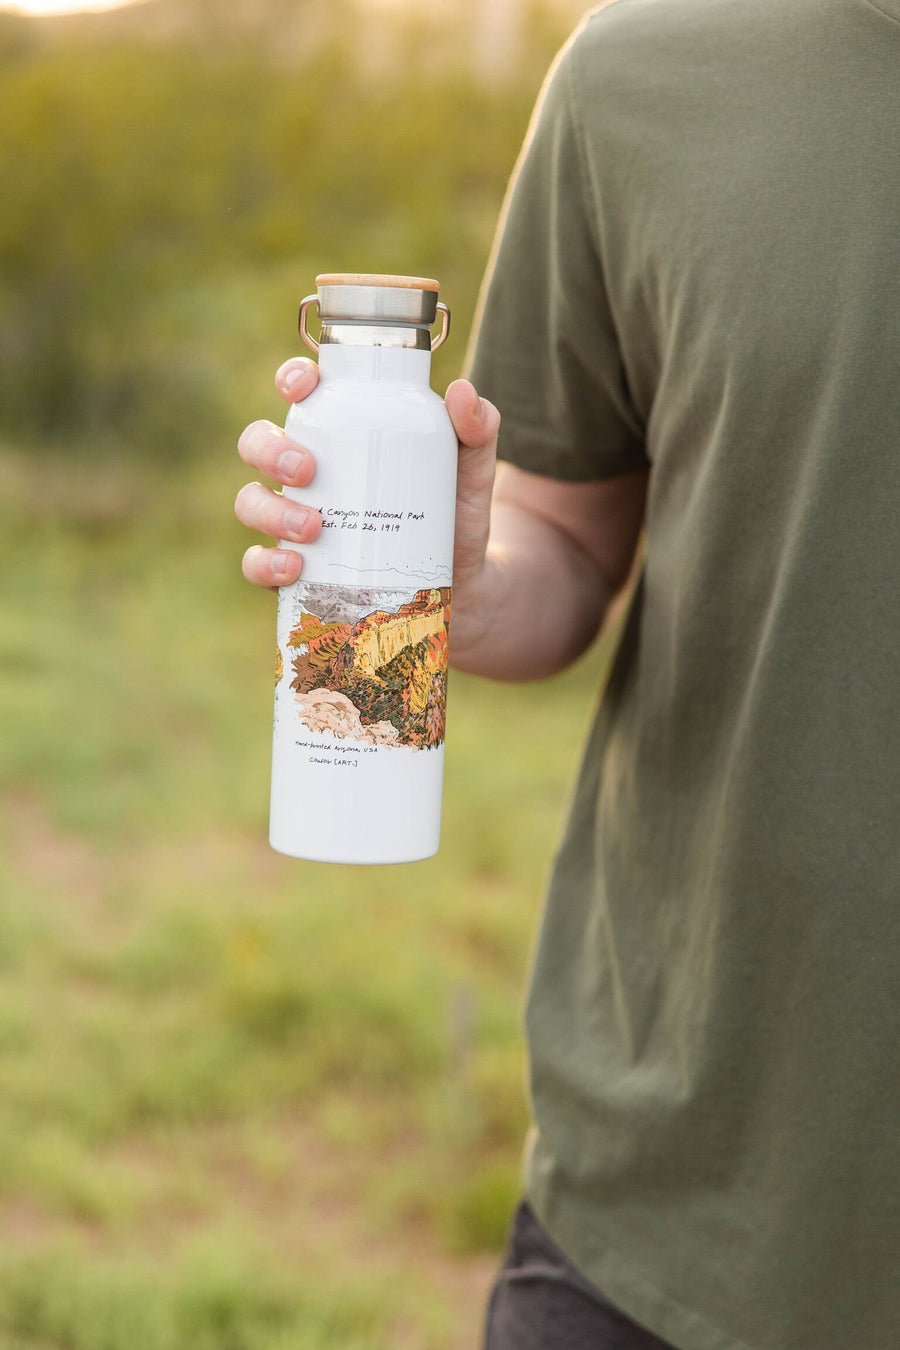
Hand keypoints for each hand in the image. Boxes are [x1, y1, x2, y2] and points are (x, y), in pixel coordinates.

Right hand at [235, 361, 501, 607]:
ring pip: (250, 503)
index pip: (302, 395)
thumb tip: (464, 393)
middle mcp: (307, 475)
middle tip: (307, 470)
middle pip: (258, 444)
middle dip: (270, 451)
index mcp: (341, 435)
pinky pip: (257, 565)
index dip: (291, 379)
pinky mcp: (297, 572)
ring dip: (270, 510)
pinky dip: (265, 564)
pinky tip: (294, 567)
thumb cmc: (455, 516)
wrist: (465, 587)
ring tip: (313, 527)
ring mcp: (295, 522)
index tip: (303, 387)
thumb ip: (477, 430)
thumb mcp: (470, 472)